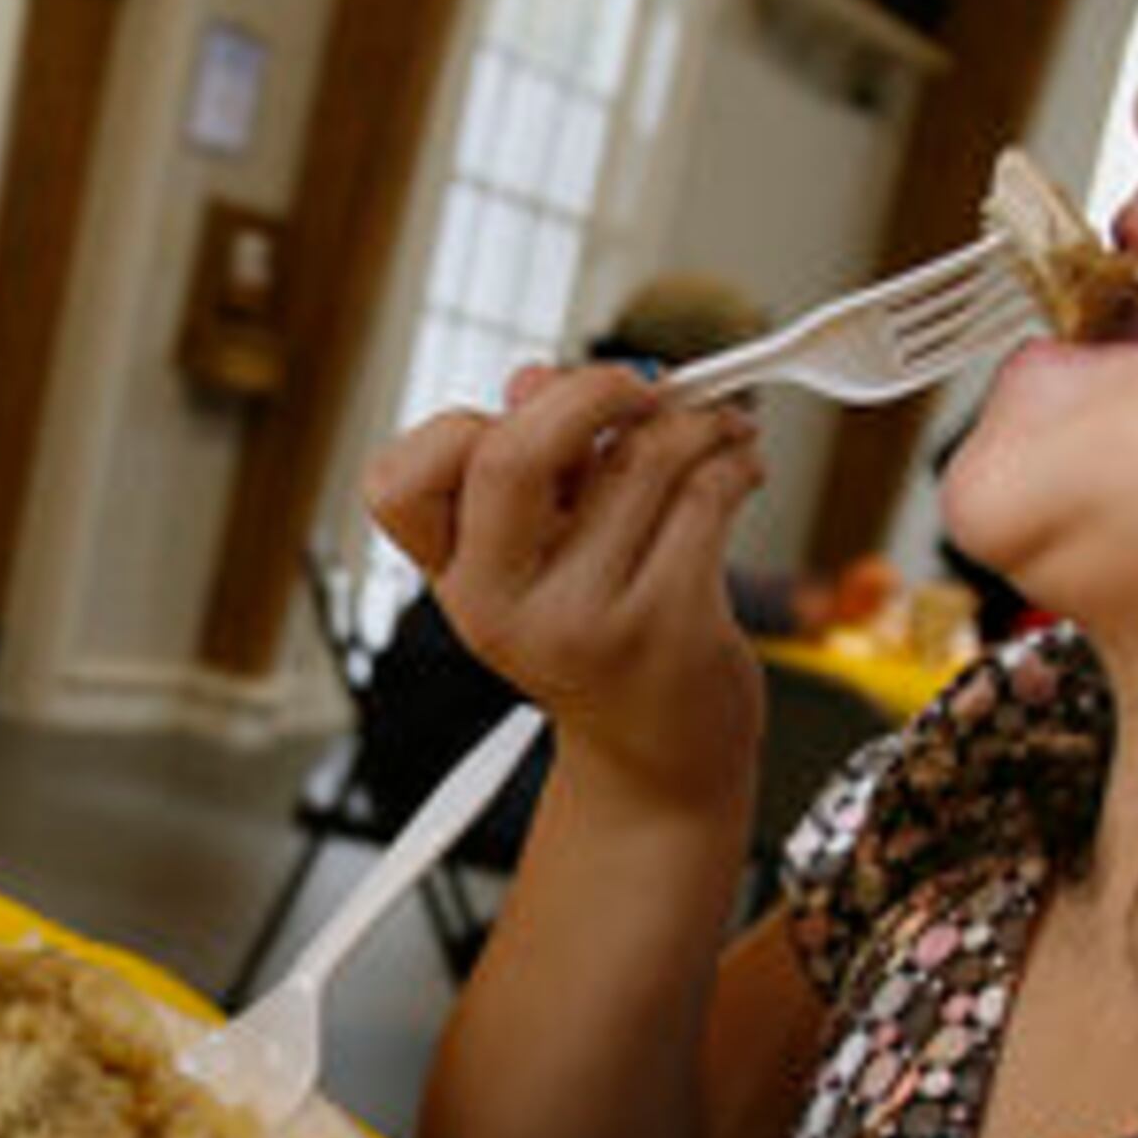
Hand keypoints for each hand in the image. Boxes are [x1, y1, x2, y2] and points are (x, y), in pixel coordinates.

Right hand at [363, 362, 767, 785]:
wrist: (658, 758)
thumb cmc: (599, 640)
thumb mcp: (539, 558)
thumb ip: (530, 468)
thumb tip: (532, 380)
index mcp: (455, 581)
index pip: (399, 482)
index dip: (459, 425)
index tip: (526, 411)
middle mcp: (499, 610)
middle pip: (512, 456)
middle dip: (593, 390)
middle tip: (642, 390)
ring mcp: (580, 623)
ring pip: (638, 460)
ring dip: (696, 422)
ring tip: (717, 428)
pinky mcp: (665, 627)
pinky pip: (706, 496)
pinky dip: (733, 462)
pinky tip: (737, 467)